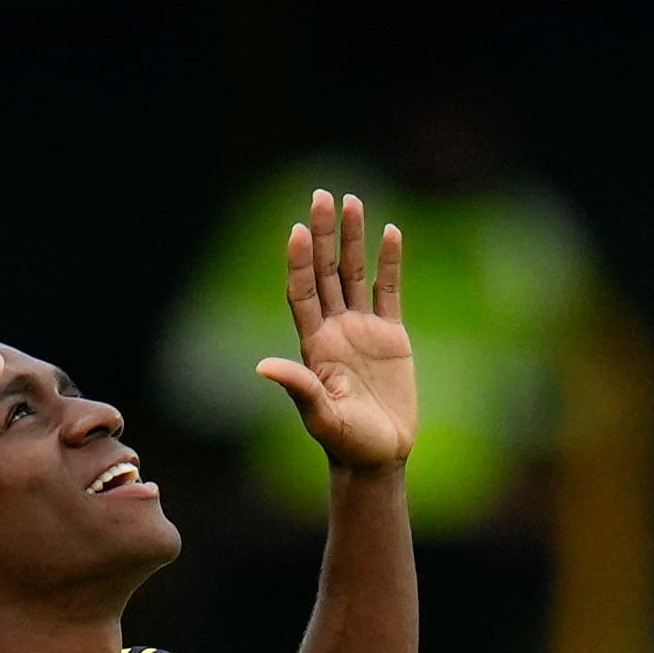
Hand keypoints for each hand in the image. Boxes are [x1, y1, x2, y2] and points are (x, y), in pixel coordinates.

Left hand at [257, 191, 414, 470]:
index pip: (302, 293)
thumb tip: (262, 367)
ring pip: (355, 273)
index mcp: (314, 345)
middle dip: (323, 235)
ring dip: (352, 238)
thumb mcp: (320, 416)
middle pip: (325, 272)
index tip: (297, 230)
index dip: (298, 262)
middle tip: (321, 195)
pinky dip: (390, 262)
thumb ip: (298, 387)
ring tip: (352, 200)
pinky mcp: (391, 336)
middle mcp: (334, 330)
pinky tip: (390, 233)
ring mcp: (362, 330)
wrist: (377, 457)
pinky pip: (389, 291)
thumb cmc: (345, 443)